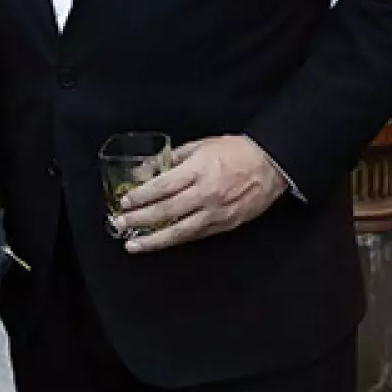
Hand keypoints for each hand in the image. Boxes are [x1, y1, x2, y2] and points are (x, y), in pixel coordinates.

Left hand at [112, 135, 288, 253]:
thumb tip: (145, 170)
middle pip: (166, 210)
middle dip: (140, 219)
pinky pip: (196, 235)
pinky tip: (161, 242)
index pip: (162, 186)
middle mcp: (205, 193)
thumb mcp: (200, 145)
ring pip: (180, 231)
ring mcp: (216, 212)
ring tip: (134, 245)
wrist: (271, 165)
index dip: (141, 196)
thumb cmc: (235, 151)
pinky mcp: (225, 225)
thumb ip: (171, 158)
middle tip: (120, 223)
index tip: (125, 202)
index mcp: (198, 170)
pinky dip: (176, 240)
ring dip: (154, 240)